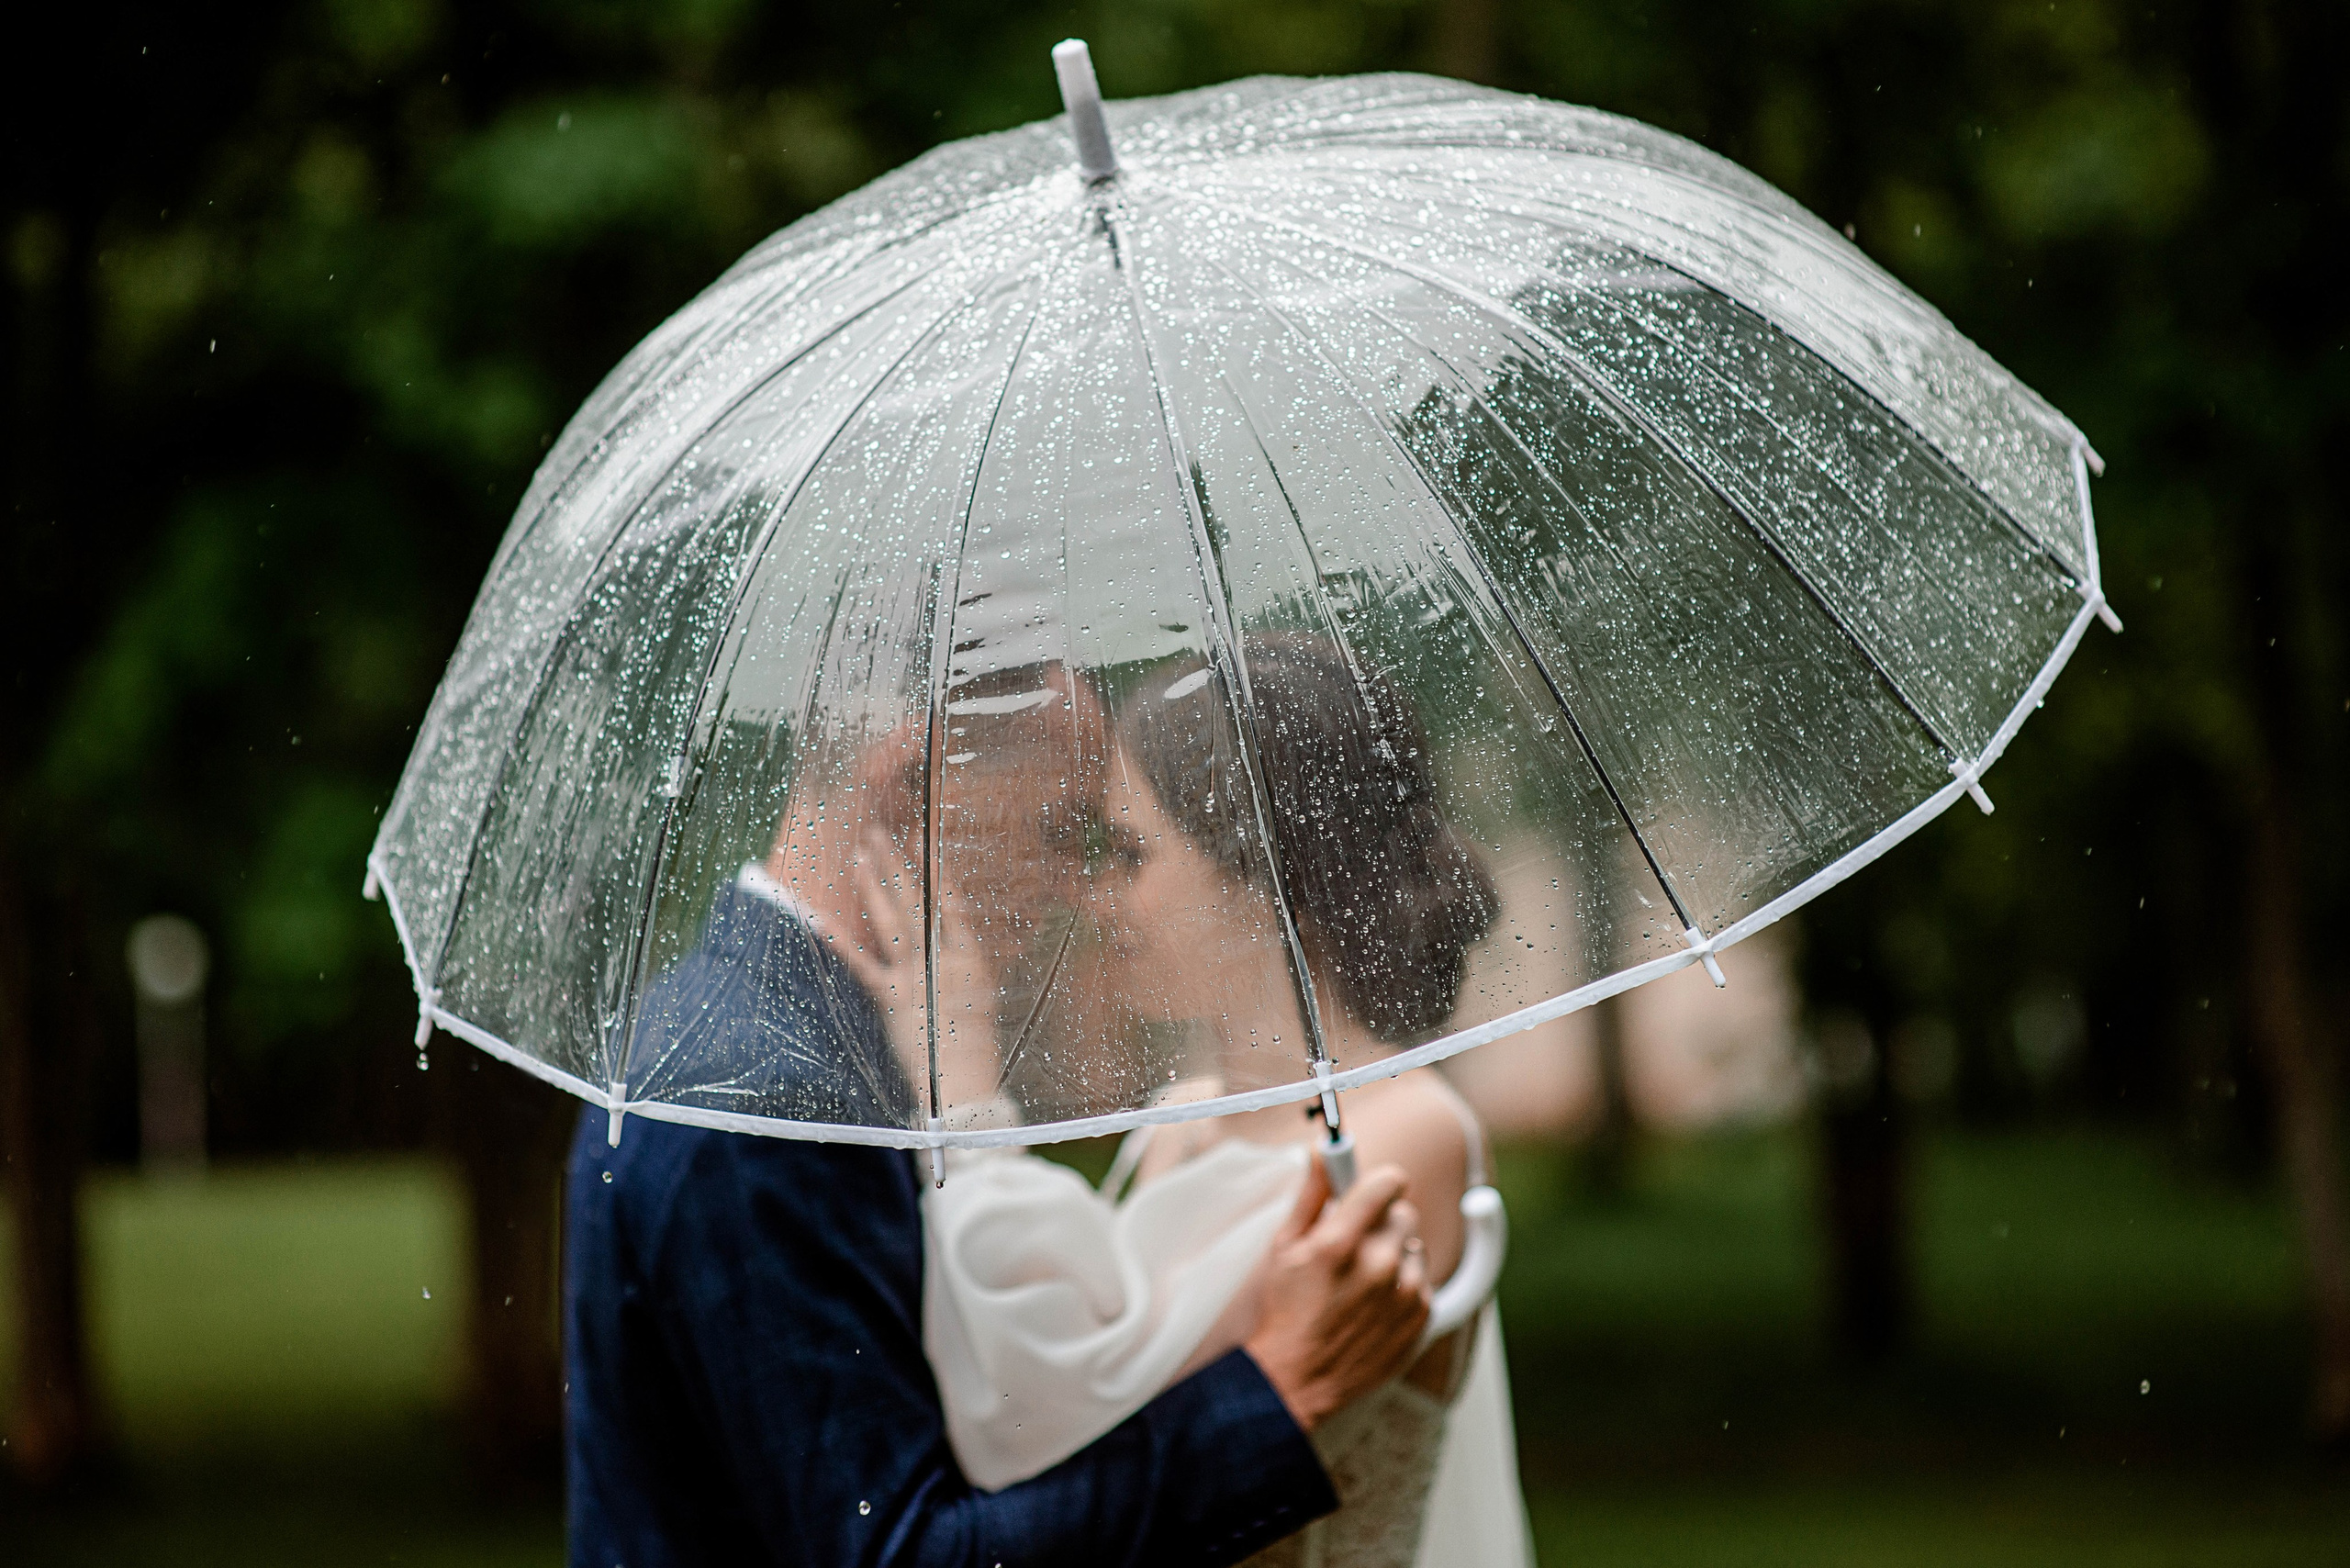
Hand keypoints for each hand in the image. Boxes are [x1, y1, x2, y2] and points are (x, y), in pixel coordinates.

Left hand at [835, 830, 1000, 1112]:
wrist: (965, 1090)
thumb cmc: (977, 1052)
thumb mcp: (980, 1003)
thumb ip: (962, 971)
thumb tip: (945, 946)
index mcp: (972, 960)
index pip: (952, 903)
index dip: (936, 870)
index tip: (921, 840)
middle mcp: (943, 961)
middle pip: (917, 902)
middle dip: (897, 864)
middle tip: (879, 832)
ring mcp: (916, 978)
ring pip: (892, 921)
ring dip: (875, 886)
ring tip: (860, 855)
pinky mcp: (890, 1000)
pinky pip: (860, 965)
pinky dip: (838, 940)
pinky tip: (819, 918)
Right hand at [1241, 1157, 1428, 1432]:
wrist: (1298, 1380)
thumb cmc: (1285, 1312)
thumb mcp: (1285, 1246)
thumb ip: (1312, 1194)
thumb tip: (1324, 1151)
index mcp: (1341, 1242)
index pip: (1388, 1182)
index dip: (1378, 1182)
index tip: (1371, 1188)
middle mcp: (1378, 1266)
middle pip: (1402, 1212)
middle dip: (1380, 1221)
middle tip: (1354, 1244)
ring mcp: (1403, 1295)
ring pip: (1413, 1246)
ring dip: (1393, 1255)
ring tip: (1362, 1280)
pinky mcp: (1420, 1319)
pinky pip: (1422, 1281)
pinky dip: (1403, 1286)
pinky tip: (1374, 1302)